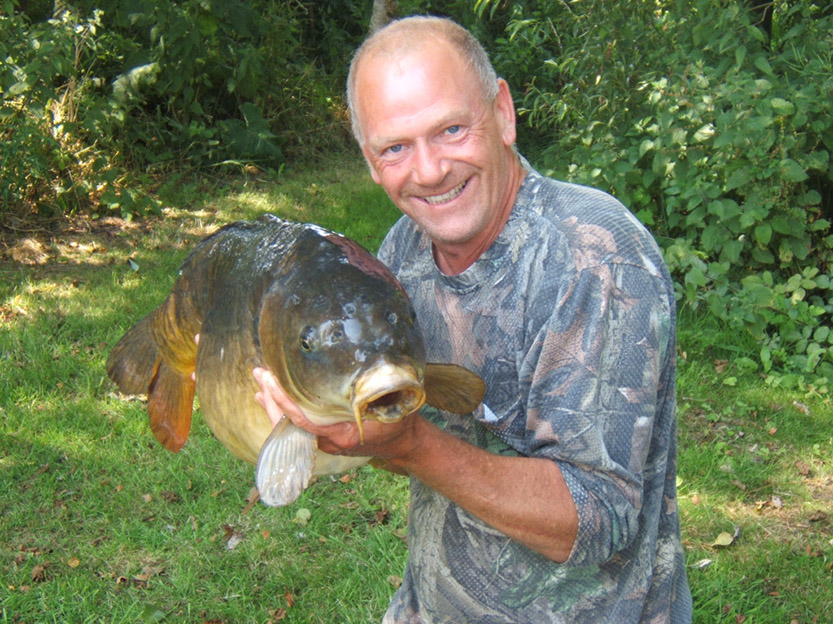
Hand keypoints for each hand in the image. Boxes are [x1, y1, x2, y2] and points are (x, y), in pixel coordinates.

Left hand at [252, 367, 418, 460]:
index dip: (284, 402)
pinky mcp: (325, 436)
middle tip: (260, 373)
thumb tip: (365, 372)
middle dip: (271, 400)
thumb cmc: (399, 422)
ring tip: (260, 383)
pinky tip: (272, 397)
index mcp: (340, 435)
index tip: (271, 383)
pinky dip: (283, 410)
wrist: (404, 443)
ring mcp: (324, 441)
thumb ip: (375, 394)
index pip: (302, 420)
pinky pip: (297, 425)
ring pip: (290, 426)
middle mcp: (327, 441)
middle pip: (289, 425)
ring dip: (274, 404)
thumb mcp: (391, 406)